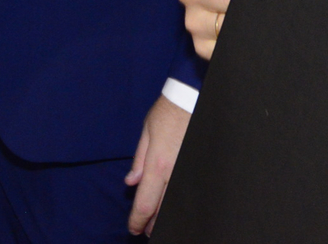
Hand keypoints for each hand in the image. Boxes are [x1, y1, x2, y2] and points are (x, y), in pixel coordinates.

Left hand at [125, 94, 191, 234]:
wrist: (193, 98)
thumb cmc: (168, 112)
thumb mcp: (147, 131)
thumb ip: (139, 160)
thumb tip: (131, 182)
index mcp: (157, 164)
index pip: (145, 203)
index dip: (137, 220)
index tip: (133, 228)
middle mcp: (173, 173)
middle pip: (161, 210)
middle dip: (151, 223)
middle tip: (144, 230)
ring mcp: (187, 171)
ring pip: (175, 204)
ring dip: (164, 216)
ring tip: (157, 223)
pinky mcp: (196, 168)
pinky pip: (186, 192)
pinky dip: (176, 202)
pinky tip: (171, 206)